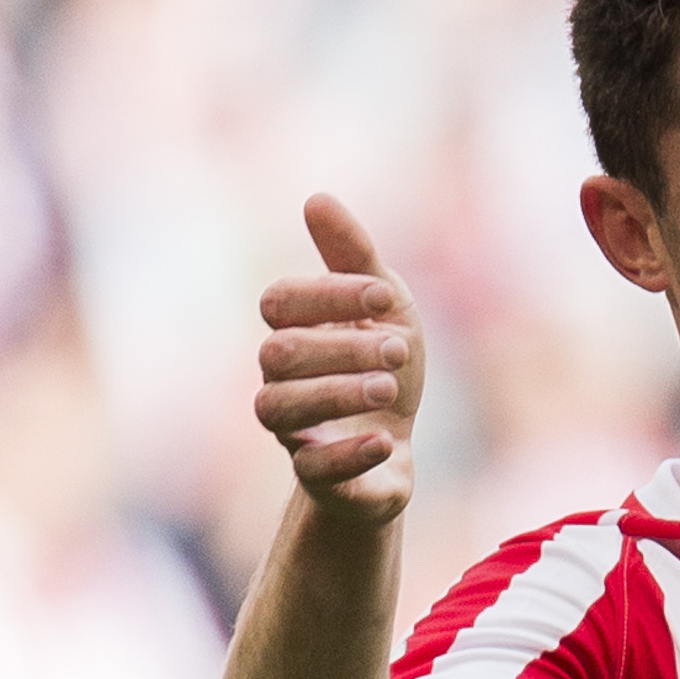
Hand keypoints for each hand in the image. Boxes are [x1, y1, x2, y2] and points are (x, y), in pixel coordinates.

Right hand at [254, 195, 421, 520]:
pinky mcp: (321, 480)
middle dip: (341, 347)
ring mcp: (295, 432)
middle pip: (279, 355)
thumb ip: (352, 256)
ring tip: (390, 388)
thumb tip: (316, 198)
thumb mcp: (384, 308)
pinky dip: (349, 452)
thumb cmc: (383, 367)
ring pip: (281, 409)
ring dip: (339, 393)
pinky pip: (313, 470)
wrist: (395, 452)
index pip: (280, 302)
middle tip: (400, 351)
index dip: (327, 294)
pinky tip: (386, 439)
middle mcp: (280, 380)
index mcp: (292, 332)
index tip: (387, 297)